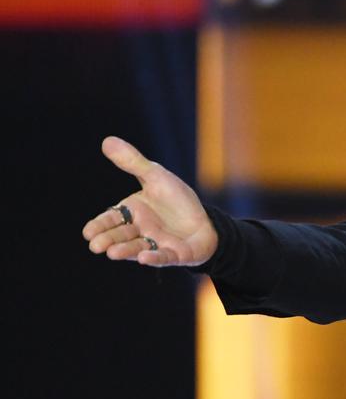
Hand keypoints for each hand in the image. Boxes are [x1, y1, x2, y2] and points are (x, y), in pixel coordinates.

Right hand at [82, 136, 217, 266]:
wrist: (205, 220)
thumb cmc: (177, 200)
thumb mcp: (156, 177)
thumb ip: (133, 163)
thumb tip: (107, 141)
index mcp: (132, 213)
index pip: (112, 218)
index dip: (100, 225)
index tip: (88, 232)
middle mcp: (141, 231)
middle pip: (121, 235)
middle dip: (108, 240)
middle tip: (96, 246)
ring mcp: (157, 244)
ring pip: (138, 248)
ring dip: (126, 251)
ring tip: (113, 253)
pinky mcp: (175, 254)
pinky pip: (164, 257)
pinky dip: (155, 258)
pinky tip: (145, 258)